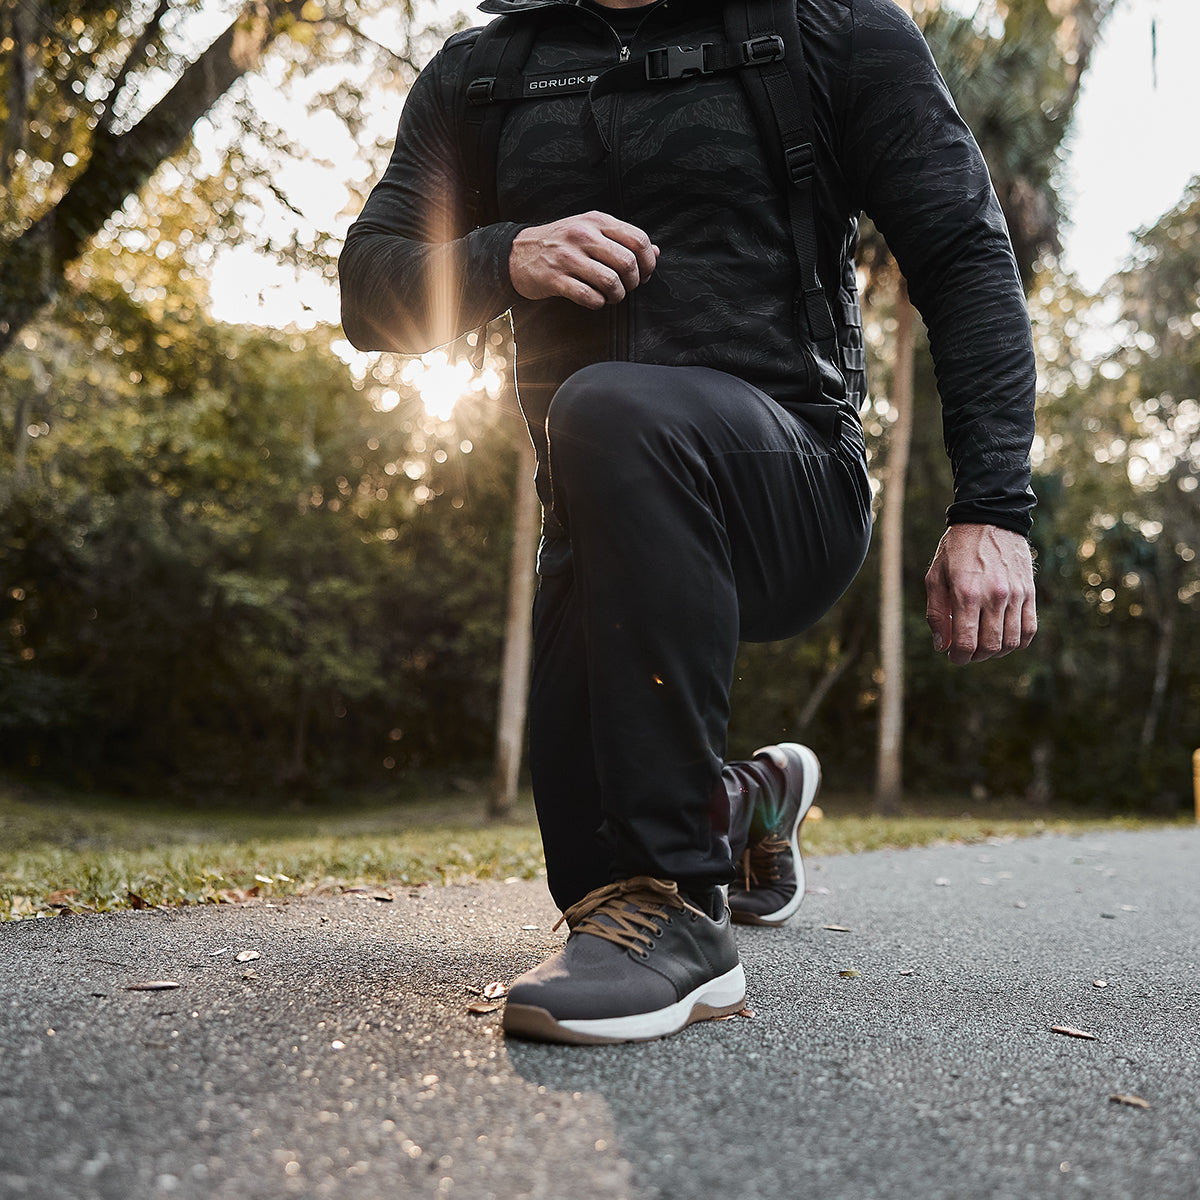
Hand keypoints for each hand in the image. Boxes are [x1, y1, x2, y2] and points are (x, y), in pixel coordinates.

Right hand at [509, 211, 658, 309]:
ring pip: (610, 281)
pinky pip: (588, 297)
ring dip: (616, 296)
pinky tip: (594, 300)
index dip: (648, 263)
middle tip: (626, 287)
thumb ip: (622, 240)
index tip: (643, 274)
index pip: (638, 240)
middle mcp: (583, 235)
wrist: (518, 253)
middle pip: (628, 262)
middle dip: (633, 282)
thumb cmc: (561, 243)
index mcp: (597, 221)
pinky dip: (598, 303)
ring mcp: (568, 257)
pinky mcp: (555, 278)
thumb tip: (655, 252)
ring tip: (611, 296)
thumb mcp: (591, 231)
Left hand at [924, 524, 1036, 664]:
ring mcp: (1015, 595)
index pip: (967, 643)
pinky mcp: (1029, 592)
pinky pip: (1030, 629)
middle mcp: (994, 597)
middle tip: (967, 652)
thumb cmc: (956, 549)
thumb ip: (936, 613)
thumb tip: (941, 646)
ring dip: (996, 651)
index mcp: (966, 593)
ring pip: (1011, 642)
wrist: (989, 519)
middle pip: (990, 647)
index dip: (959, 657)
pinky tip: (1004, 638)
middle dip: (976, 657)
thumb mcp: (935, 576)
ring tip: (984, 645)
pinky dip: (1017, 641)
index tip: (954, 657)